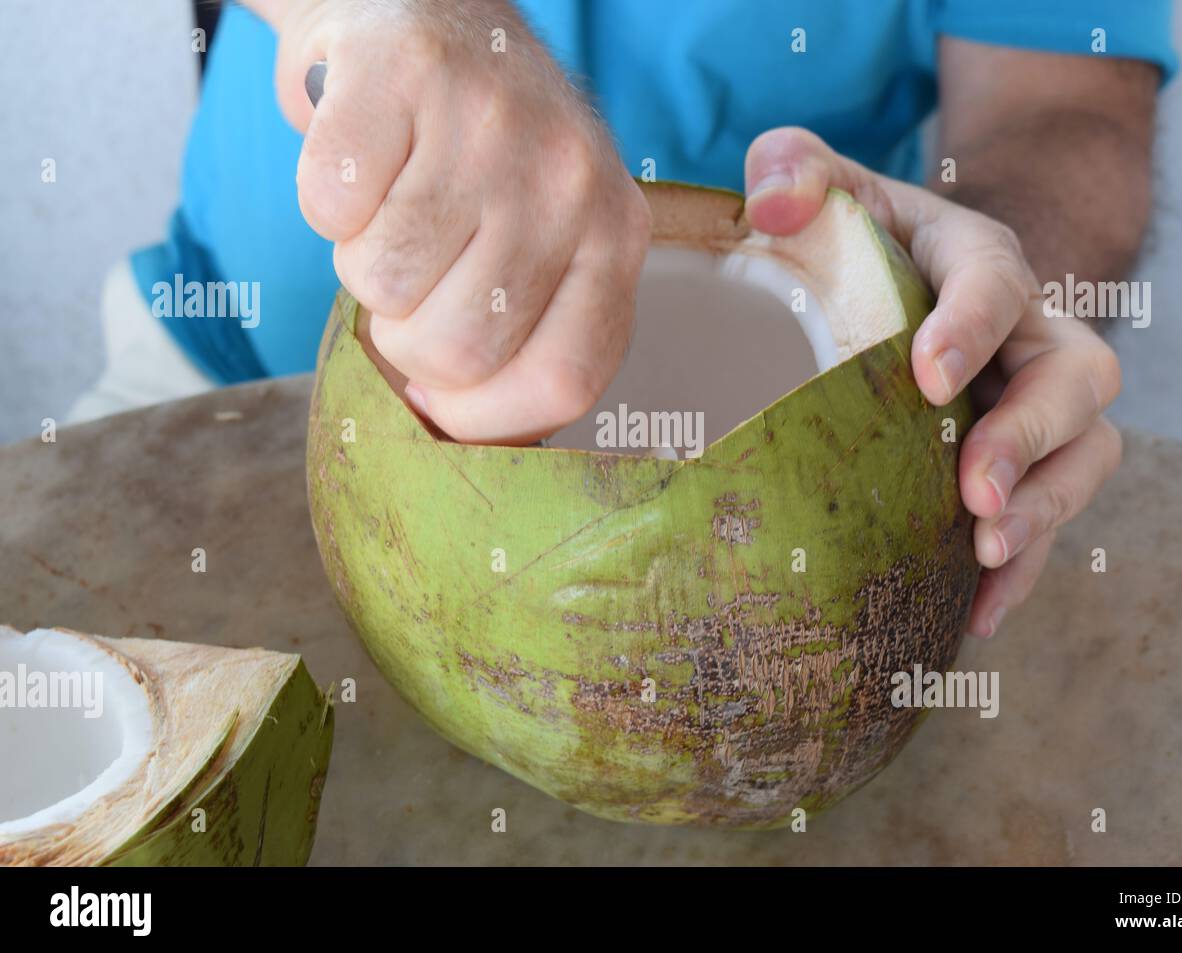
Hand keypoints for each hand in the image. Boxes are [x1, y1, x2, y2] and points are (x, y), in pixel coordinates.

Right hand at [275, 0, 650, 443]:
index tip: (439, 397)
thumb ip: (526, 338)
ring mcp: (491, 122)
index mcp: (616, 238)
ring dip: (363, 262)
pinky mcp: (403, 70)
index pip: (565, 382)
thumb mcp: (542, 245)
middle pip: (456, 349)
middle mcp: (569, 179)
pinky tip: (363, 160)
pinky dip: (323, 197)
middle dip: (405, 334)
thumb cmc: (480, 161)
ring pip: (380, 282)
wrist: (429, 8)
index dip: (484, 417)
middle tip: (412, 274)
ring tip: (394, 205)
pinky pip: (329, 205)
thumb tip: (450, 440)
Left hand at [744, 127, 1122, 638]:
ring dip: (1047, 507)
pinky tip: (977, 612)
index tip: (927, 377)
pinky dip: (1022, 565)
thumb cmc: (848, 237)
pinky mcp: (1022, 461)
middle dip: (1032, 436)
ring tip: (987, 551)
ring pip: (1086, 451)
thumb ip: (793, 171)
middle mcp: (1026, 330)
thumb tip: (772, 204)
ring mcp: (1033, 400)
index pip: (995, 279)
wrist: (890, 280)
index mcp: (974, 258)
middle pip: (1077, 376)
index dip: (974, 326)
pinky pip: (1049, 512)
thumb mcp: (819, 187)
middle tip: (976, 490)